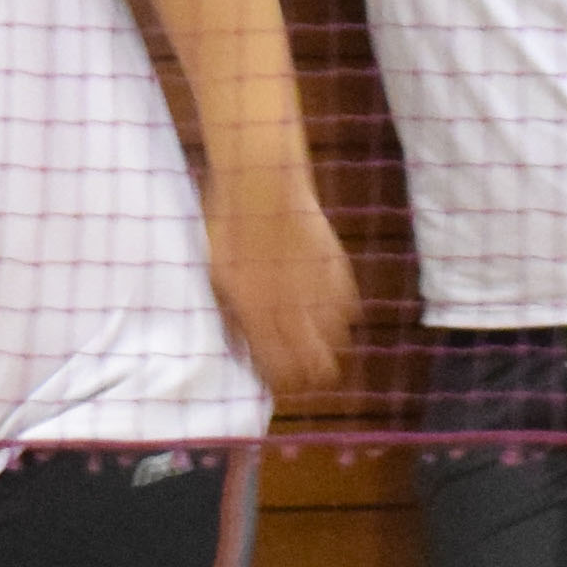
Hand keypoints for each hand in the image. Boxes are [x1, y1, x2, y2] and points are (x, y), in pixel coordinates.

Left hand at [207, 172, 357, 397]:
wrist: (263, 182)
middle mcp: (295, 310)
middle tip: (300, 368)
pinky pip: (349, 309)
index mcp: (259, 316)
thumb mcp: (216, 276)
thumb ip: (233, 317)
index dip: (282, 384)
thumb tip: (242, 348)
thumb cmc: (229, 227)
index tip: (280, 384)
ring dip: (326, 345)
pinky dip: (339, 315)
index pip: (282, 372)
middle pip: (319, 368)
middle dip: (310, 374)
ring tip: (314, 338)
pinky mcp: (339, 270)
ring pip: (339, 342)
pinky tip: (326, 308)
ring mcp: (321, 290)